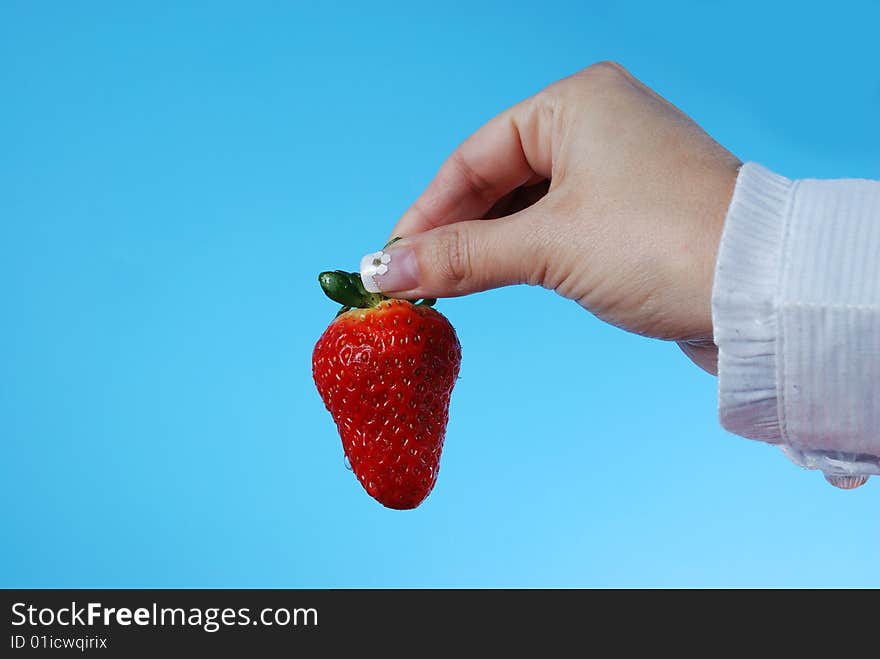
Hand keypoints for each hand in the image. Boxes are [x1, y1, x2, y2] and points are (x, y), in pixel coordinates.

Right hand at [361, 62, 740, 373]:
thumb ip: (461, 256)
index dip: (426, 211)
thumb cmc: (661, 245)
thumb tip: (385, 270)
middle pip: (498, 179)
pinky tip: (495, 277)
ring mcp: (619, 165)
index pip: (474, 157)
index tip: (390, 257)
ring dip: (486, 246)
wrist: (762, 293)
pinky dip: (523, 252)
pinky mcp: (633, 207)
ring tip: (445, 284)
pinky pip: (558, 224)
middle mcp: (598, 123)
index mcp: (577, 102)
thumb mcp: (548, 247)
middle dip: (454, 231)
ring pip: (527, 205)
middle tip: (412, 278)